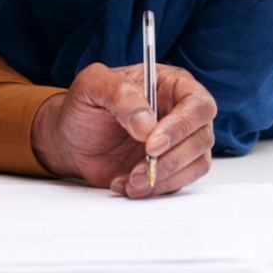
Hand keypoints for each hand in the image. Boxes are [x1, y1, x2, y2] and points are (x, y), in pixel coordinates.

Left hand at [30, 62, 215, 197]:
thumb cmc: (85, 106)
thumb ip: (120, 94)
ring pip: (196, 164)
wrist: (71, 138)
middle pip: (202, 137)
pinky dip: (155, 188)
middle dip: (171, 158)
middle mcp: (181, 112)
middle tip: (139, 169)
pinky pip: (179, 182)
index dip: (181, 126)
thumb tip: (147, 123)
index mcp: (170, 84)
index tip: (152, 144)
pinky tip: (128, 183)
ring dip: (164, 177)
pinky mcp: (172, 167)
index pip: (197, 103)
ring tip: (130, 179)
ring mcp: (179, 142)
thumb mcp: (92, 86)